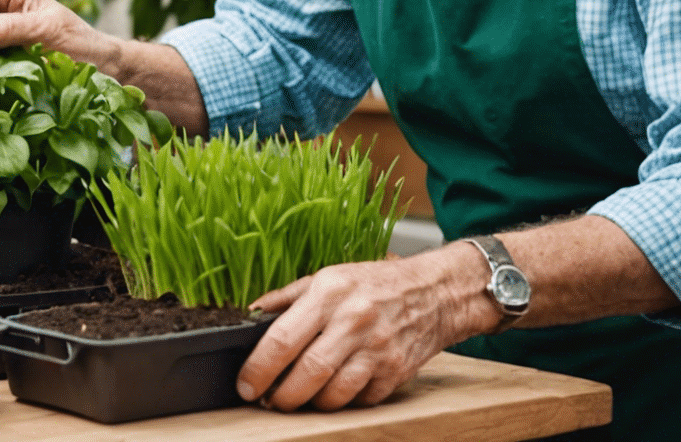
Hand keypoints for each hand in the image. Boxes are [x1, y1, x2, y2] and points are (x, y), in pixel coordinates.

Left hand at [236, 246, 494, 410]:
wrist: (435, 293)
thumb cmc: (375, 283)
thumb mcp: (328, 277)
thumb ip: (287, 298)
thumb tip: (250, 315)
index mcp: (329, 293)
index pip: (282, 339)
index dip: (258, 368)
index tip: (245, 384)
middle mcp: (353, 321)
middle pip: (307, 373)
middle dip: (281, 396)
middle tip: (270, 399)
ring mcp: (378, 349)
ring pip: (334, 394)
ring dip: (311, 403)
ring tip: (300, 396)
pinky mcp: (396, 371)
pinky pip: (360, 400)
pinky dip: (344, 401)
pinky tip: (336, 389)